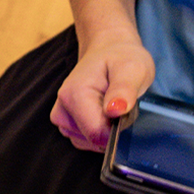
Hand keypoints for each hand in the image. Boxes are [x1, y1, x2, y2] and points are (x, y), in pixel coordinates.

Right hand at [49, 31, 153, 151]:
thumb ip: (125, 89)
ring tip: (113, 105)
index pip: (96, 133)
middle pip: (92, 140)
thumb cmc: (121, 58)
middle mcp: (62, 109)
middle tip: (121, 104)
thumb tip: (116, 110)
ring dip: (106, 130)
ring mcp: (61, 118)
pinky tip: (105, 113)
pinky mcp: (65, 123)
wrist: (108, 50)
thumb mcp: (132, 68)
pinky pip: (85, 140)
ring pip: (89, 142)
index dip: (117, 131)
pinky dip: (99, 131)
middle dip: (112, 129)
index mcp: (74, 95)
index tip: (125, 112)